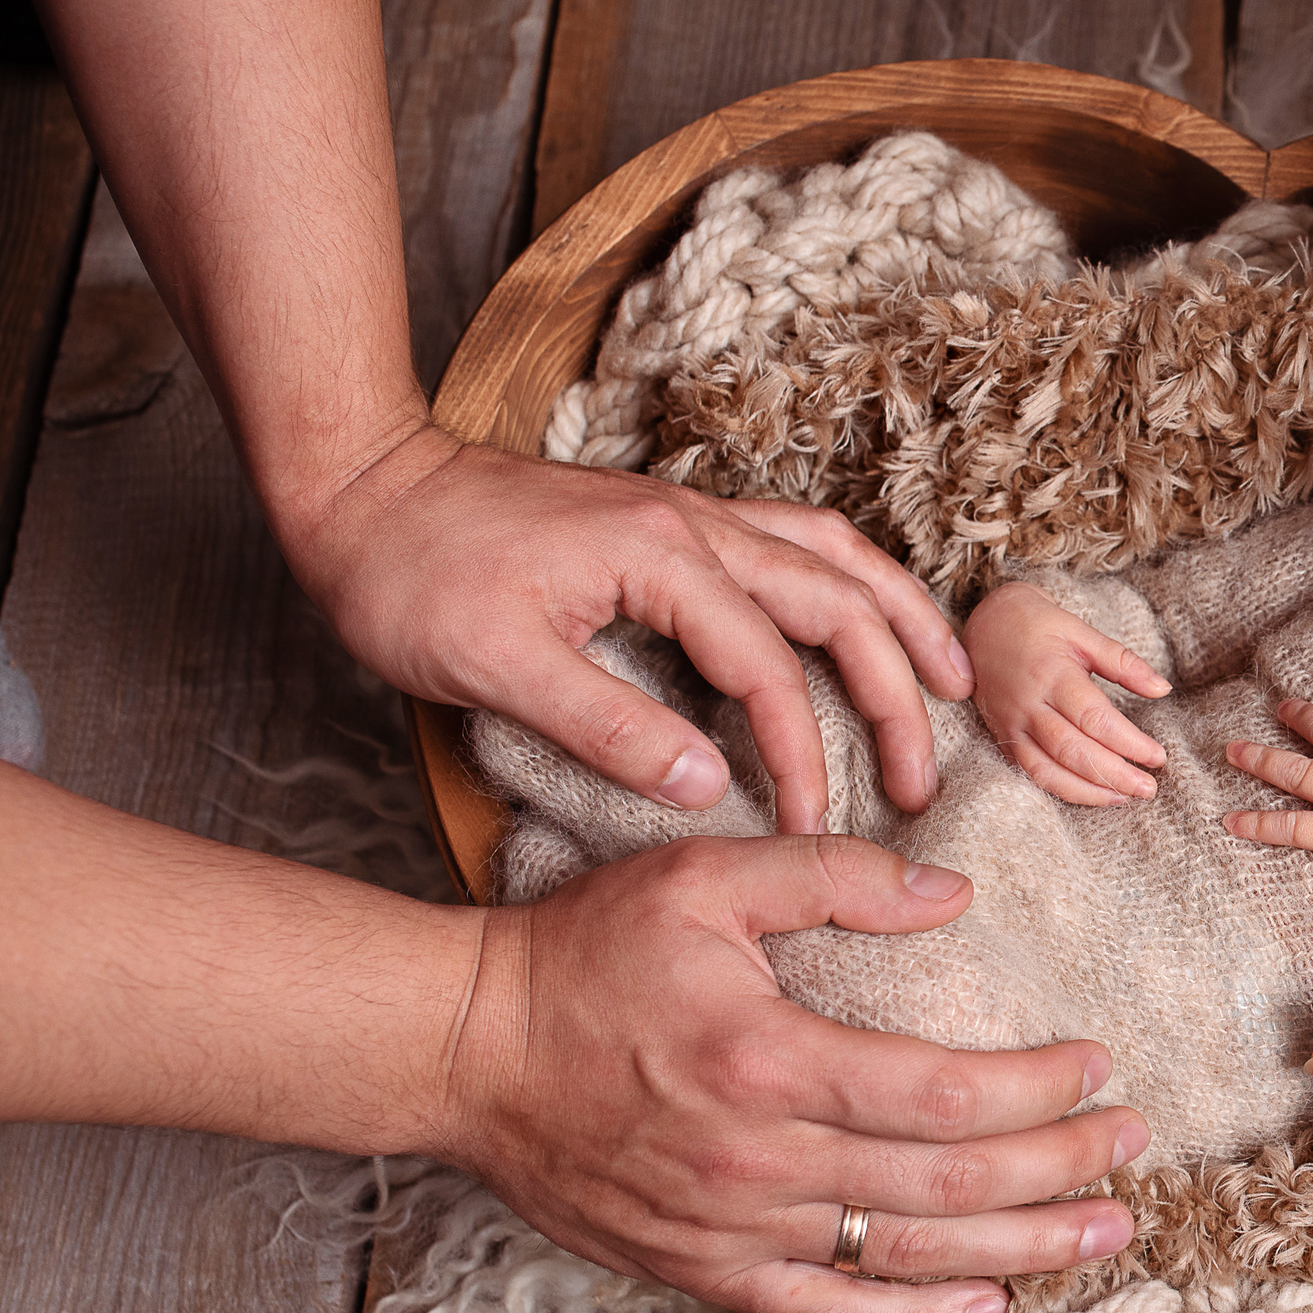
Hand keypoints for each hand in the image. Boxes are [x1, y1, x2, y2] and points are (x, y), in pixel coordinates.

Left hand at [279, 424, 973, 836]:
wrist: (358, 486)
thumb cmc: (410, 576)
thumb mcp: (493, 667)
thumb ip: (608, 727)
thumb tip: (710, 787)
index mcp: (660, 557)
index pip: (767, 666)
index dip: (802, 753)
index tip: (813, 825)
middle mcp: (696, 524)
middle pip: (838, 602)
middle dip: (894, 694)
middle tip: (921, 780)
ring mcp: (692, 514)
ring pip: (836, 556)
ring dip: (901, 616)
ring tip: (953, 681)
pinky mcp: (677, 520)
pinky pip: (799, 541)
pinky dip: (853, 581)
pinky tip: (868, 615)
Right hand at [435, 833, 1147, 1312]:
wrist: (463, 1050)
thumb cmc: (582, 954)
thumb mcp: (708, 877)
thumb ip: (836, 875)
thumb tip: (952, 895)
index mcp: (768, 1060)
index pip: (942, 1094)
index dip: (1036, 1091)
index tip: (1098, 1066)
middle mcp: (758, 1161)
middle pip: (946, 1190)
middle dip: (1057, 1173)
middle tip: (1133, 1151)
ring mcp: (731, 1229)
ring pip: (903, 1262)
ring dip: (1019, 1252)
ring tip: (1103, 1232)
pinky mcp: (703, 1268)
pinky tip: (986, 1305)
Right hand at [965, 580, 1171, 804]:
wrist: (985, 625)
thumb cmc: (1038, 625)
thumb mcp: (1083, 633)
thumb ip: (1123, 662)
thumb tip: (1163, 689)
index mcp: (1053, 675)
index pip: (1096, 719)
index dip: (1129, 743)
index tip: (1157, 757)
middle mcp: (1029, 705)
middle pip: (1074, 751)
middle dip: (1115, 775)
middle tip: (1148, 788)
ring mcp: (1012, 724)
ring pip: (1049, 770)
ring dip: (1089, 791)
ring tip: (1124, 797)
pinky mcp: (1002, 737)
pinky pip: (1031, 773)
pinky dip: (1062, 789)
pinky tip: (1091, 794)